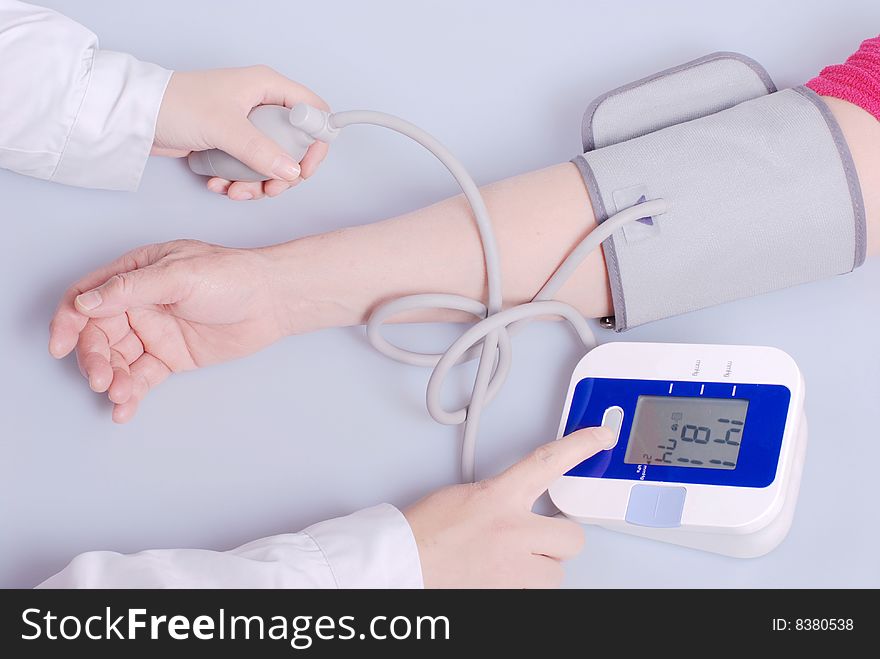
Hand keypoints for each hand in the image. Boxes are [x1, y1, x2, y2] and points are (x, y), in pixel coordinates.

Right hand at [49, 240, 284, 422]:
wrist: (273, 301)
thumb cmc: (232, 276)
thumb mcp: (179, 274)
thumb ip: (131, 289)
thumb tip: (86, 303)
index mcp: (134, 275)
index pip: (86, 297)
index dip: (68, 320)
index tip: (60, 345)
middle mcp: (138, 304)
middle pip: (97, 335)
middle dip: (93, 359)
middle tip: (101, 379)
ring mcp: (154, 332)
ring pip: (117, 359)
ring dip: (111, 379)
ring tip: (119, 395)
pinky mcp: (170, 357)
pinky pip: (141, 376)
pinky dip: (130, 393)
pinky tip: (124, 408)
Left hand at [153, 66, 329, 200]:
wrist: (137, 116)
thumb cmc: (175, 104)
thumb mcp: (224, 127)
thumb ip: (261, 151)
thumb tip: (291, 173)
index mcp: (267, 87)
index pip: (313, 112)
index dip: (316, 142)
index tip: (305, 168)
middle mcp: (261, 105)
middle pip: (295, 145)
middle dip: (284, 174)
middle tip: (271, 189)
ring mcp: (246, 126)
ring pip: (272, 163)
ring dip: (258, 185)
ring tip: (236, 192)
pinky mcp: (231, 144)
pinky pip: (249, 169)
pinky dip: (238, 183)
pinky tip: (219, 185)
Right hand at [404, 427, 613, 587]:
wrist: (405, 559)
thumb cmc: (426, 528)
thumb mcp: (467, 493)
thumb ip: (502, 495)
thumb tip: (522, 504)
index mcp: (500, 496)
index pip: (548, 462)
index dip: (580, 446)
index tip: (601, 437)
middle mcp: (513, 530)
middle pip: (572, 537)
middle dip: (559, 539)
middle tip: (537, 536)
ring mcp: (513, 566)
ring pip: (557, 571)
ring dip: (541, 565)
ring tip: (513, 558)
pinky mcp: (509, 592)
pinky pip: (535, 590)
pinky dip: (524, 583)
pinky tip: (502, 572)